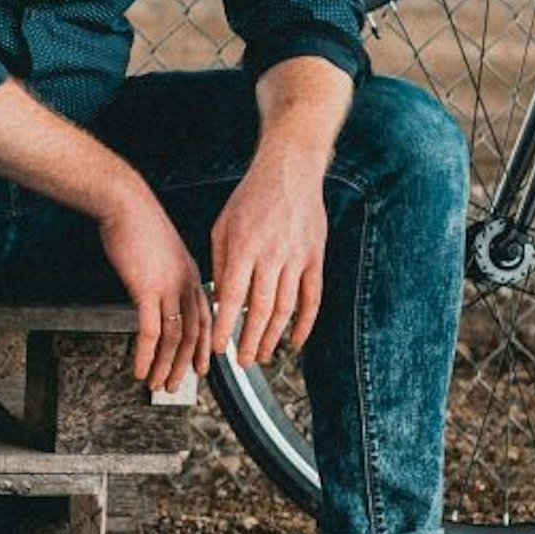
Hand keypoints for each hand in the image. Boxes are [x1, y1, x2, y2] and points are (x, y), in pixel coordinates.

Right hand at [98, 183, 210, 395]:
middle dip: (184, 365)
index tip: (200, 367)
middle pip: (194, 333)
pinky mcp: (147, 288)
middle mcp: (186, 283)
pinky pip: (150, 330)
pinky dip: (146, 354)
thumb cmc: (138, 222)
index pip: (205, 318)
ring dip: (165, 365)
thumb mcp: (162, 251)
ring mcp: (169, 287)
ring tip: (156, 384)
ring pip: (175, 337)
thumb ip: (166, 275)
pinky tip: (138, 368)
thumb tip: (158, 294)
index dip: (203, 346)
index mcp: (191, 274)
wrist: (125, 202)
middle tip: (175, 385)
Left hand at [207, 153, 329, 372]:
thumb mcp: (223, 227)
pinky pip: (312, 298)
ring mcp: (297, 257)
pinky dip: (305, 323)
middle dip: (250, 341)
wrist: (290, 171)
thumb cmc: (251, 198)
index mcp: (244, 247)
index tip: (218, 348)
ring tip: (264, 354)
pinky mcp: (316, 258)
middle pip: (260, 310)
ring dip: (274, 337)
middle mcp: (271, 255)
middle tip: (243, 362)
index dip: (225, 327)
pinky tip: (295, 341)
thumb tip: (221, 302)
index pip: (232, 297)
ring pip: (286, 308)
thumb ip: (221, 265)